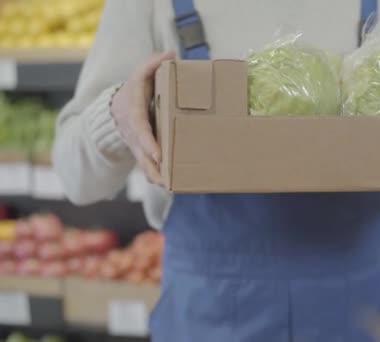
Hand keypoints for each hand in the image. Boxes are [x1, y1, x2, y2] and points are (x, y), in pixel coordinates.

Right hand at [111, 51, 174, 184]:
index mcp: (134, 118)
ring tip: (172, 187)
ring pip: (146, 166)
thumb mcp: (139, 75)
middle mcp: (135, 136)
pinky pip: (149, 169)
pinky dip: (158, 177)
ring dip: (158, 178)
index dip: (150, 144)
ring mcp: (138, 148)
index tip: (159, 155)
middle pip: (144, 156)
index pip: (141, 133)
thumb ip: (152, 64)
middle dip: (156, 169)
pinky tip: (173, 185)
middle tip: (169, 181)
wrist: (115, 111)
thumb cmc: (132, 92)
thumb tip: (172, 54)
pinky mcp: (143, 154)